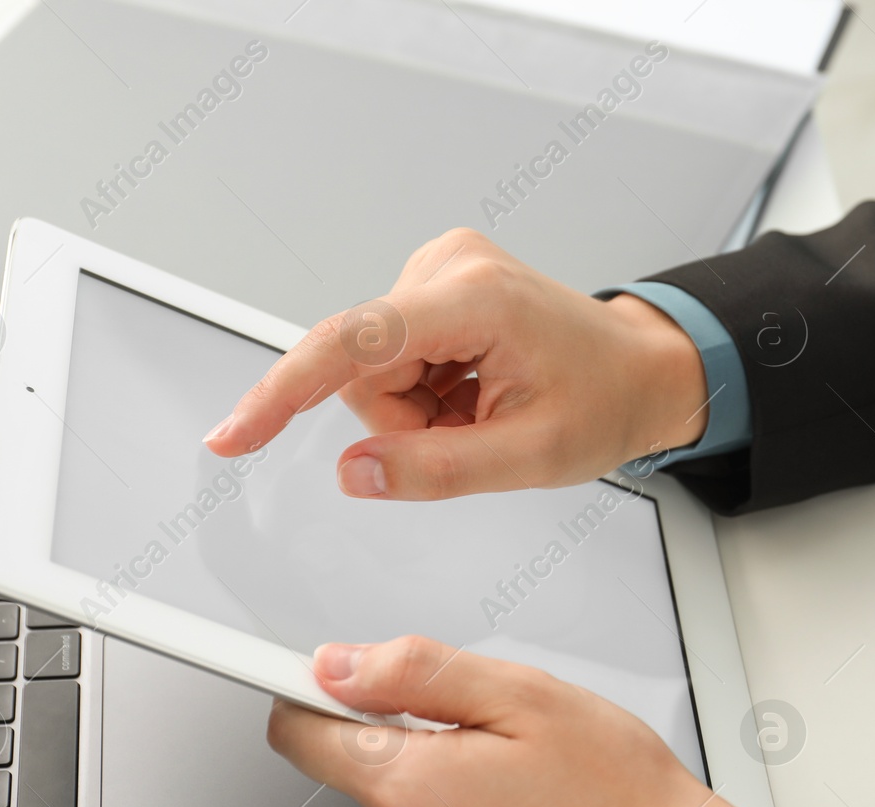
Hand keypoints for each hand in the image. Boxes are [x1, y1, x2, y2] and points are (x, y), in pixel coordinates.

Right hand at [204, 228, 707, 499]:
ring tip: (479, 411)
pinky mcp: (436, 283)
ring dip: (417, 410)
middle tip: (471, 433)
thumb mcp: (531, 457)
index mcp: (475, 298)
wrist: (642, 368)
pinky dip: (426, 392)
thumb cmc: (605, 399)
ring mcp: (440, 268)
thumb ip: (437, 470)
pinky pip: (394, 358)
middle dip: (403, 421)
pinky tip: (472, 391)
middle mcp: (448, 266)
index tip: (233, 436)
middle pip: (362, 369)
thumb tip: (354, 472)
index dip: (282, 394)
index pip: (350, 343)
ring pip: (374, 370)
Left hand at [266, 635, 744, 806]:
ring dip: (440, 770)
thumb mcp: (526, 697)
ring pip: (394, 795)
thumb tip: (340, 664)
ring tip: (521, 773)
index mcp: (409, 790)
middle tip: (492, 726)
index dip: (312, 684)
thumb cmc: (622, 800)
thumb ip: (418, 673)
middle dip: (410, 727)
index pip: (299, 729)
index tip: (326, 665)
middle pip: (355, 758)